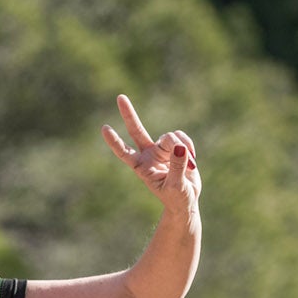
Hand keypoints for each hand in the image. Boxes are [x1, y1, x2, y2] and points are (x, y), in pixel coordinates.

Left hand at [101, 94, 199, 217]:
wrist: (186, 200)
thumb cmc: (176, 198)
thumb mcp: (176, 186)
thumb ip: (177, 167)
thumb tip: (180, 147)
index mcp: (141, 167)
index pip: (124, 152)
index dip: (115, 141)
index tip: (105, 128)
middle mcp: (148, 155)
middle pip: (137, 130)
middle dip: (129, 114)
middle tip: (120, 97)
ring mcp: (161, 149)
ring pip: (170, 136)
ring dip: (182, 147)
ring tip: (190, 165)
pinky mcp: (176, 147)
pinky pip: (183, 139)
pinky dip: (189, 147)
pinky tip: (192, 160)